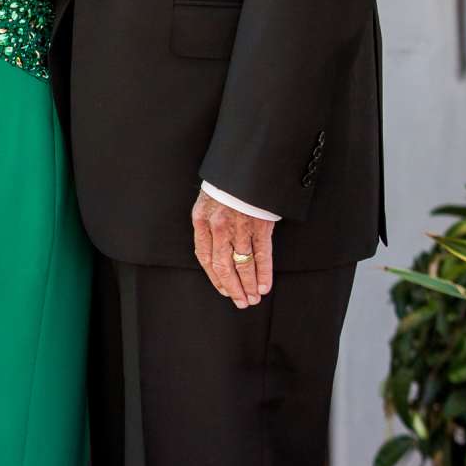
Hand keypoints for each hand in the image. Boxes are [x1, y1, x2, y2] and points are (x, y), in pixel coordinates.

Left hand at [191, 191, 274, 308]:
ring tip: (253, 299)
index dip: (215, 277)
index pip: (204, 257)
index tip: (224, 290)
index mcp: (201, 220)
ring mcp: (240, 226)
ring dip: (249, 284)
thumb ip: (209, 224)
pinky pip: (262, 254)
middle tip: (241, 302)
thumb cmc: (225, 183)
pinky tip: (265, 285)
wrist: (245, 163)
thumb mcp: (208, 200)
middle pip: (223, 266)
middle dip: (233, 287)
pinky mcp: (260, 224)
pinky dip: (264, 272)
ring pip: (243, 263)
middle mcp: (218, 226)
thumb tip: (216, 251)